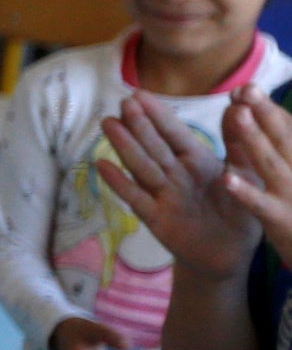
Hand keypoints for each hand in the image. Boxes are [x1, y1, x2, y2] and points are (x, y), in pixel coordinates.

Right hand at [100, 93, 281, 277]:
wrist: (229, 255)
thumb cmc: (239, 211)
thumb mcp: (247, 175)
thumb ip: (239, 143)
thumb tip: (238, 106)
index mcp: (198, 162)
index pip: (175, 134)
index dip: (158, 115)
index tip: (139, 95)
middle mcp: (176, 175)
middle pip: (154, 147)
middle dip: (139, 125)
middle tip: (123, 103)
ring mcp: (163, 195)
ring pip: (142, 167)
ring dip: (124, 146)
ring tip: (108, 124)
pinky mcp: (156, 219)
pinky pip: (136, 198)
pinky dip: (119, 183)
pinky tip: (102, 165)